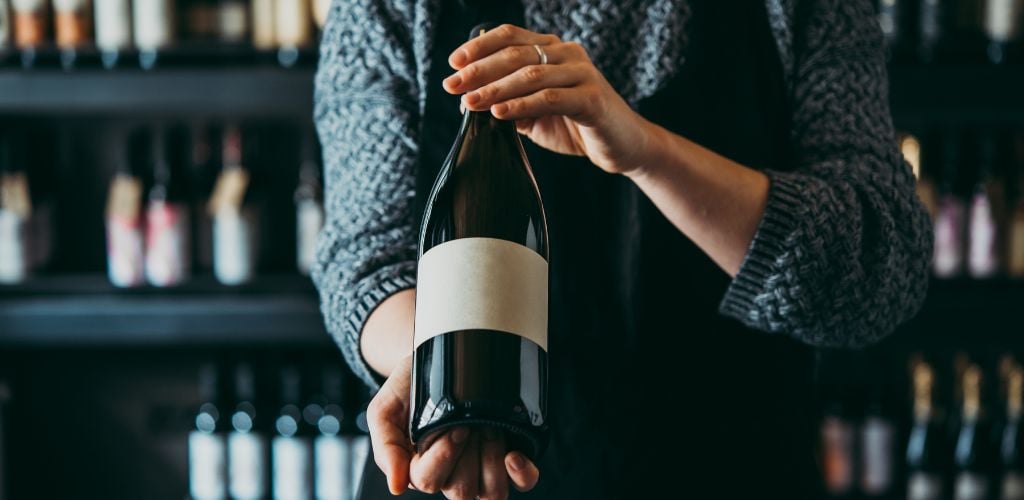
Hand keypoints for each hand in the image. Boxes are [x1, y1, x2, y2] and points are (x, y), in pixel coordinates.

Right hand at [367, 354, 540, 498]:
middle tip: (468, 422)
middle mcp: (452, 474)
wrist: (435, 360)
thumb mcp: (384, 410)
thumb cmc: (408, 389)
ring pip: (491, 492)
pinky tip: (514, 454)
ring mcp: (481, 468)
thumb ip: (386, 448)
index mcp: (419, 469)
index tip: (454, 425)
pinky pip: (522, 481)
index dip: (443, 456)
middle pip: (461, 491)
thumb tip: (396, 486)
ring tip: (487, 428)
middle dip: (468, 454)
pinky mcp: (508, 456)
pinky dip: (522, 473)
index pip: (429, 481)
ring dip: (492, 460)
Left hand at [444, 24, 652, 174]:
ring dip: (496, 89)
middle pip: (516, 53)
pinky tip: (500, 113)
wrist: (622, 147)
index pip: (510, 36)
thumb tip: (470, 102)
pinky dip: (521, 105)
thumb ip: (510, 104)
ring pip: (531, 74)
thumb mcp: (536, 115)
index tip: (454, 63)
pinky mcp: (592, 98)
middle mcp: (568, 54)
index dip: (480, 46)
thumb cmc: (577, 127)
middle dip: (479, 69)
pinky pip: (550, 98)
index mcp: (553, 49)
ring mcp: (583, 73)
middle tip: (453, 85)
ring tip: (470, 102)